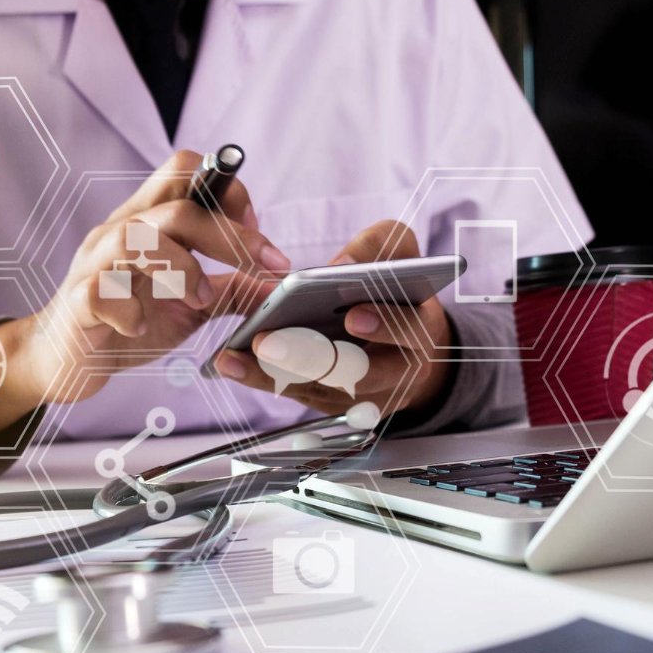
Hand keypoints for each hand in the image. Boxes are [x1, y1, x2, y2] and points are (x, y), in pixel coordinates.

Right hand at [0, 150, 289, 443]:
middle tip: (265, 265)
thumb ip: (230, 290)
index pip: (186, 171)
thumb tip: (279, 285)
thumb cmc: (125, 324)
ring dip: (182, 267)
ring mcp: (94, 265)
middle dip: (229, 234)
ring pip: (135, 237)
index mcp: (148, 223)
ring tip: (201, 301)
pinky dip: (128, 311)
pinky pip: (99, 293)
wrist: (63, 359)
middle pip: (175, 206)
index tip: (259, 235)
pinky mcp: (76, 303)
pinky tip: (138, 329)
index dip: (229, 190)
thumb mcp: (189, 307)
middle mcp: (118, 233)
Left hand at [212, 220, 453, 418]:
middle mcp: (397, 372)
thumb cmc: (398, 290)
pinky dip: (263, 380)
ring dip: (272, 375)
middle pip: (355, 373)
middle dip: (309, 358)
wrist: (408, 347)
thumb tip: (338, 265)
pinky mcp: (334, 405)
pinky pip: (297, 395)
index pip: (407, 330)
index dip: (382, 325)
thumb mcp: (400, 253)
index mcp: (420, 331)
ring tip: (233, 357)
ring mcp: (364, 396)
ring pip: (317, 390)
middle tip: (268, 343)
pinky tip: (232, 362)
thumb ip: (377, 247)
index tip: (352, 316)